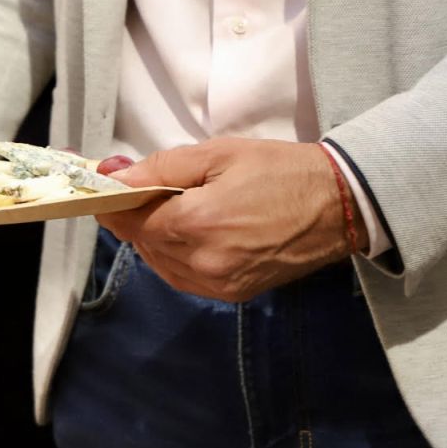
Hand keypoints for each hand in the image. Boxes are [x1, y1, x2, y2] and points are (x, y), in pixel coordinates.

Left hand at [98, 138, 360, 302]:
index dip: (113, 204)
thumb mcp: (219, 154)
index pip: (129, 220)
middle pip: (142, 243)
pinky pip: (183, 277)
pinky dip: (175, 256)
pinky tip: (187, 233)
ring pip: (159, 263)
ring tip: (171, 209)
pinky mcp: (232, 294)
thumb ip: (161, 168)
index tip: (106, 189)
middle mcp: (203, 261)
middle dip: (135, 218)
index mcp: (197, 223)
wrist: (340, 205)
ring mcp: (218, 283)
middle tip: (142, 191)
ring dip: (154, 238)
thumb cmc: (282, 170)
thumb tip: (113, 177)